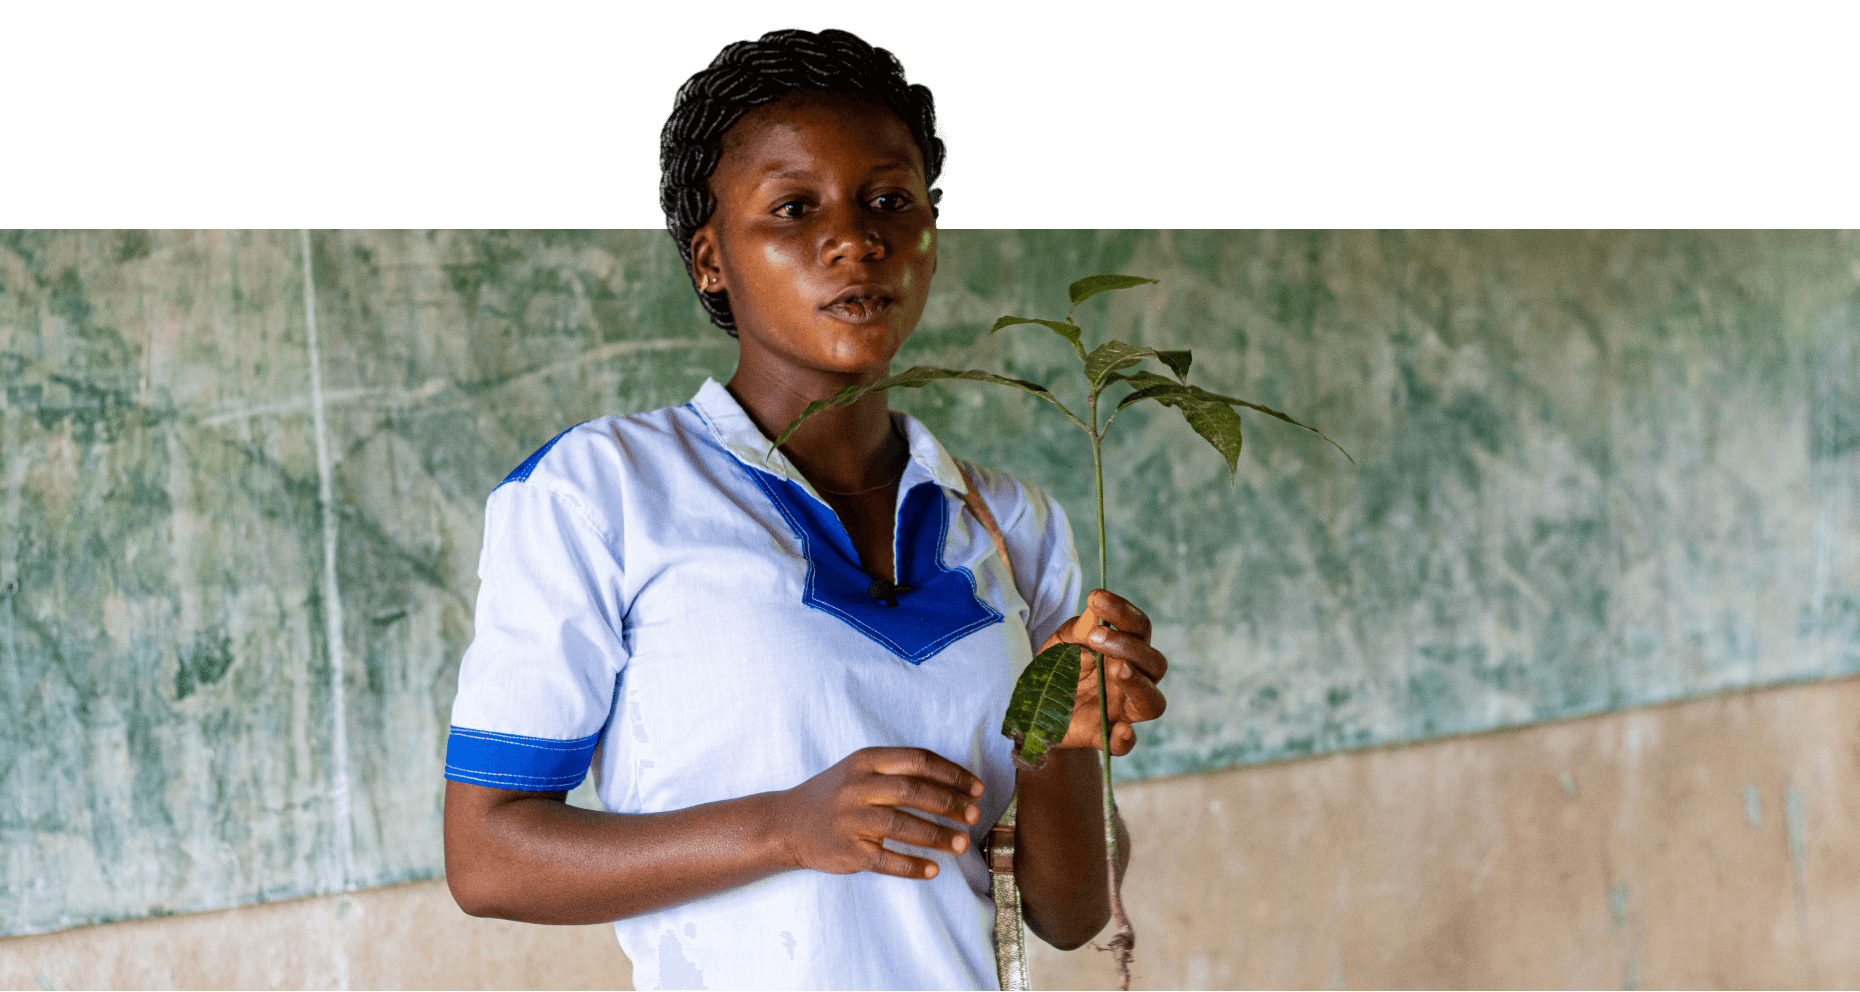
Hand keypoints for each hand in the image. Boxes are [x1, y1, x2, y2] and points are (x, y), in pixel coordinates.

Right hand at [774, 747, 984, 880]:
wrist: (787, 823)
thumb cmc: (836, 795)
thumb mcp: (861, 769)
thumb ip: (899, 771)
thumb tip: (955, 785)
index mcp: (866, 761)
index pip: (918, 760)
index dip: (952, 774)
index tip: (975, 788)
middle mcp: (857, 787)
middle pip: (913, 791)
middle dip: (949, 804)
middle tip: (973, 816)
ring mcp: (850, 820)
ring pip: (901, 825)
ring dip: (937, 836)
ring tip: (962, 844)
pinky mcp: (847, 851)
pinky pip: (885, 860)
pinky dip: (912, 866)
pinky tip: (933, 870)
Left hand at [1041, 589, 1168, 755]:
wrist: (1033, 709)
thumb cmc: (1056, 670)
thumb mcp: (1060, 643)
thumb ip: (1078, 629)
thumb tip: (1095, 613)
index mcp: (1125, 652)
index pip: (1139, 628)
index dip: (1123, 612)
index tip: (1096, 598)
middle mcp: (1132, 680)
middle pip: (1154, 663)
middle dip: (1129, 646)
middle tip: (1095, 637)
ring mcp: (1121, 710)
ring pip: (1153, 702)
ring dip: (1138, 684)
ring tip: (1117, 669)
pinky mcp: (1104, 736)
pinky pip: (1125, 743)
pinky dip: (1126, 738)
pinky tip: (1120, 729)